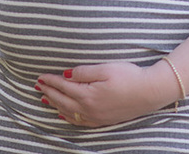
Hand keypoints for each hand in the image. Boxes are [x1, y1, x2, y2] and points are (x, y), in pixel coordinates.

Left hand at [35, 61, 176, 126]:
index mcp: (88, 94)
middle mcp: (89, 109)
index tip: (40, 76)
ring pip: (69, 112)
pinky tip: (63, 113)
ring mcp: (96, 116)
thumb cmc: (130, 77)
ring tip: (45, 98)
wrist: (150, 92)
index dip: (50, 81)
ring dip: (55, 104)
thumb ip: (83, 72)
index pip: (63, 87)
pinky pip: (80, 121)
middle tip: (38, 86)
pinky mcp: (103, 120)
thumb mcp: (106, 68)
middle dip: (49, 92)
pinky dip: (68, 117)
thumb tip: (66, 75)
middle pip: (63, 100)